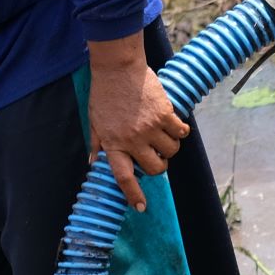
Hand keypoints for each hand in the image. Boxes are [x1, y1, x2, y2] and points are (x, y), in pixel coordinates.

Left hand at [86, 38, 187, 212]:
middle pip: (156, 168)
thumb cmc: (104, 93)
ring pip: (171, 151)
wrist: (118, 67)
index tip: (141, 207)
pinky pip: (181, 132)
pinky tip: (175, 125)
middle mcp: (133, 140)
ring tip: (164, 135)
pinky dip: (181, 131)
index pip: (124, 177)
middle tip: (155, 154)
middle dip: (159, 165)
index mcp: (113, 144)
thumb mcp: (95, 121)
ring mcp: (150, 128)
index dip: (133, 195)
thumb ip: (97, 143)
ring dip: (170, 147)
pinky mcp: (165, 114)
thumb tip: (93, 162)